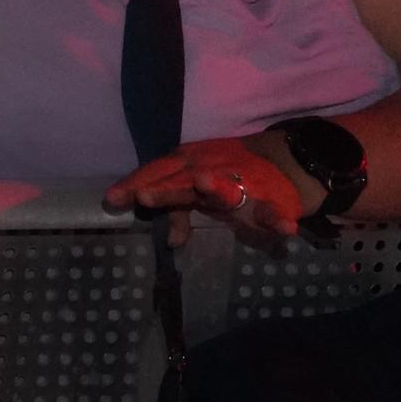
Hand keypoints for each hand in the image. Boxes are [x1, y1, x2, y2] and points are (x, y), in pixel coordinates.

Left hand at [105, 132, 317, 248]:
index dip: (135, 185)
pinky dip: (278, 221)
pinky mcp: (276, 202)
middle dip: (166, 188)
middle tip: (143, 196)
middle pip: (184, 180)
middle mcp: (214, 171)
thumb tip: (170, 241)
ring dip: (215, 187)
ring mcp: (245, 185)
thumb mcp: (200, 189)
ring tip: (204, 183)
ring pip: (226, 188)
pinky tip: (283, 229)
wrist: (288, 161)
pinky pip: (276, 213)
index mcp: (191, 166)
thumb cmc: (230, 176)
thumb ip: (179, 210)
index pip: (157, 174)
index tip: (112, 201)